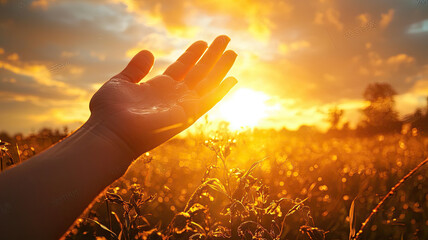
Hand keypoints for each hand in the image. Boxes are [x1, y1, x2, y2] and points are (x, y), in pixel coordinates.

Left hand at [87, 35, 236, 158]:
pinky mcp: (187, 115)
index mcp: (159, 88)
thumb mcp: (122, 82)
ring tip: (233, 51)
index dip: (193, 54)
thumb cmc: (110, 111)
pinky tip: (233, 79)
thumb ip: (136, 69)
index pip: (182, 67)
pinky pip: (209, 100)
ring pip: (207, 82)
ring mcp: (182, 105)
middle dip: (212, 56)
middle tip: (224, 39)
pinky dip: (221, 90)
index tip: (203, 42)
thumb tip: (148, 52)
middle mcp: (174, 96)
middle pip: (199, 72)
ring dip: (221, 67)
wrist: (109, 133)